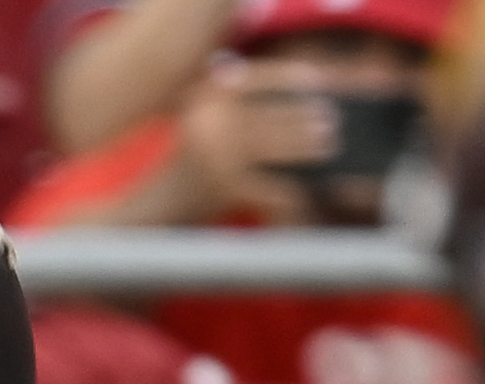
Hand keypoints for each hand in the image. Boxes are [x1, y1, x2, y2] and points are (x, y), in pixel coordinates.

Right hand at [168, 55, 334, 224]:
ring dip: (304, 146)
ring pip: (274, 145)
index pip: (253, 79)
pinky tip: (304, 185)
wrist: (154, 207)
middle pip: (268, 115)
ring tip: (326, 143)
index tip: (314, 77)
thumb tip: (293, 88)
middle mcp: (209, 122)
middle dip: (301, 118)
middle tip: (329, 119)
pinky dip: (289, 188)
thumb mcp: (203, 121)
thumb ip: (233, 99)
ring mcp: (218, 154)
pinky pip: (270, 183)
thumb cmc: (186, 164)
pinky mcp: (227, 186)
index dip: (286, 77)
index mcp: (203, 100)